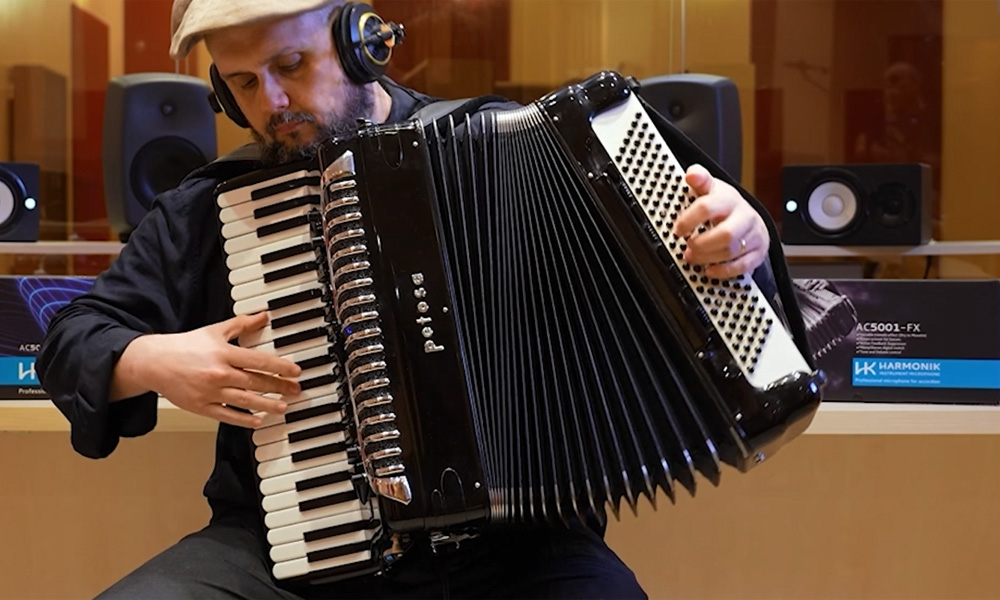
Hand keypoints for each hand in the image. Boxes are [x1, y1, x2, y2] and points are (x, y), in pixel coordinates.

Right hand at [127, 312, 300, 426]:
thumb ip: (241, 324)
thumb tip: (264, 316)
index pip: (259, 361)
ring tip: (284, 407)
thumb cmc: (185, 346)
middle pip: (256, 382)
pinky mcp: (201, 407)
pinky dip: (243, 420)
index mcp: (223, 353)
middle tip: (296, 389)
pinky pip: (226, 416)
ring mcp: (210, 392)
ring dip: (267, 405)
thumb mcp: (215, 331)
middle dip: (279, 387)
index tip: (295, 371)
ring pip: (245, 401)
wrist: (154, 362)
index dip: (280, 367)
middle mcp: (219, 373)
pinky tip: (258, 421)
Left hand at [672, 164, 769, 278]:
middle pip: (725, 234)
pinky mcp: (758, 252)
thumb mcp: (711, 188)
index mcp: (729, 199)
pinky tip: (709, 270)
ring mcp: (753, 235)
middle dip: (701, 244)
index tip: (678, 230)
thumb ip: (700, 179)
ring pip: (731, 251)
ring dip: (708, 258)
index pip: (707, 207)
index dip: (688, 220)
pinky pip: (742, 266)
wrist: (750, 218)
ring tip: (693, 257)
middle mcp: (744, 217)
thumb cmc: (725, 205)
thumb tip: (692, 173)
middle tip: (687, 248)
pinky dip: (723, 271)